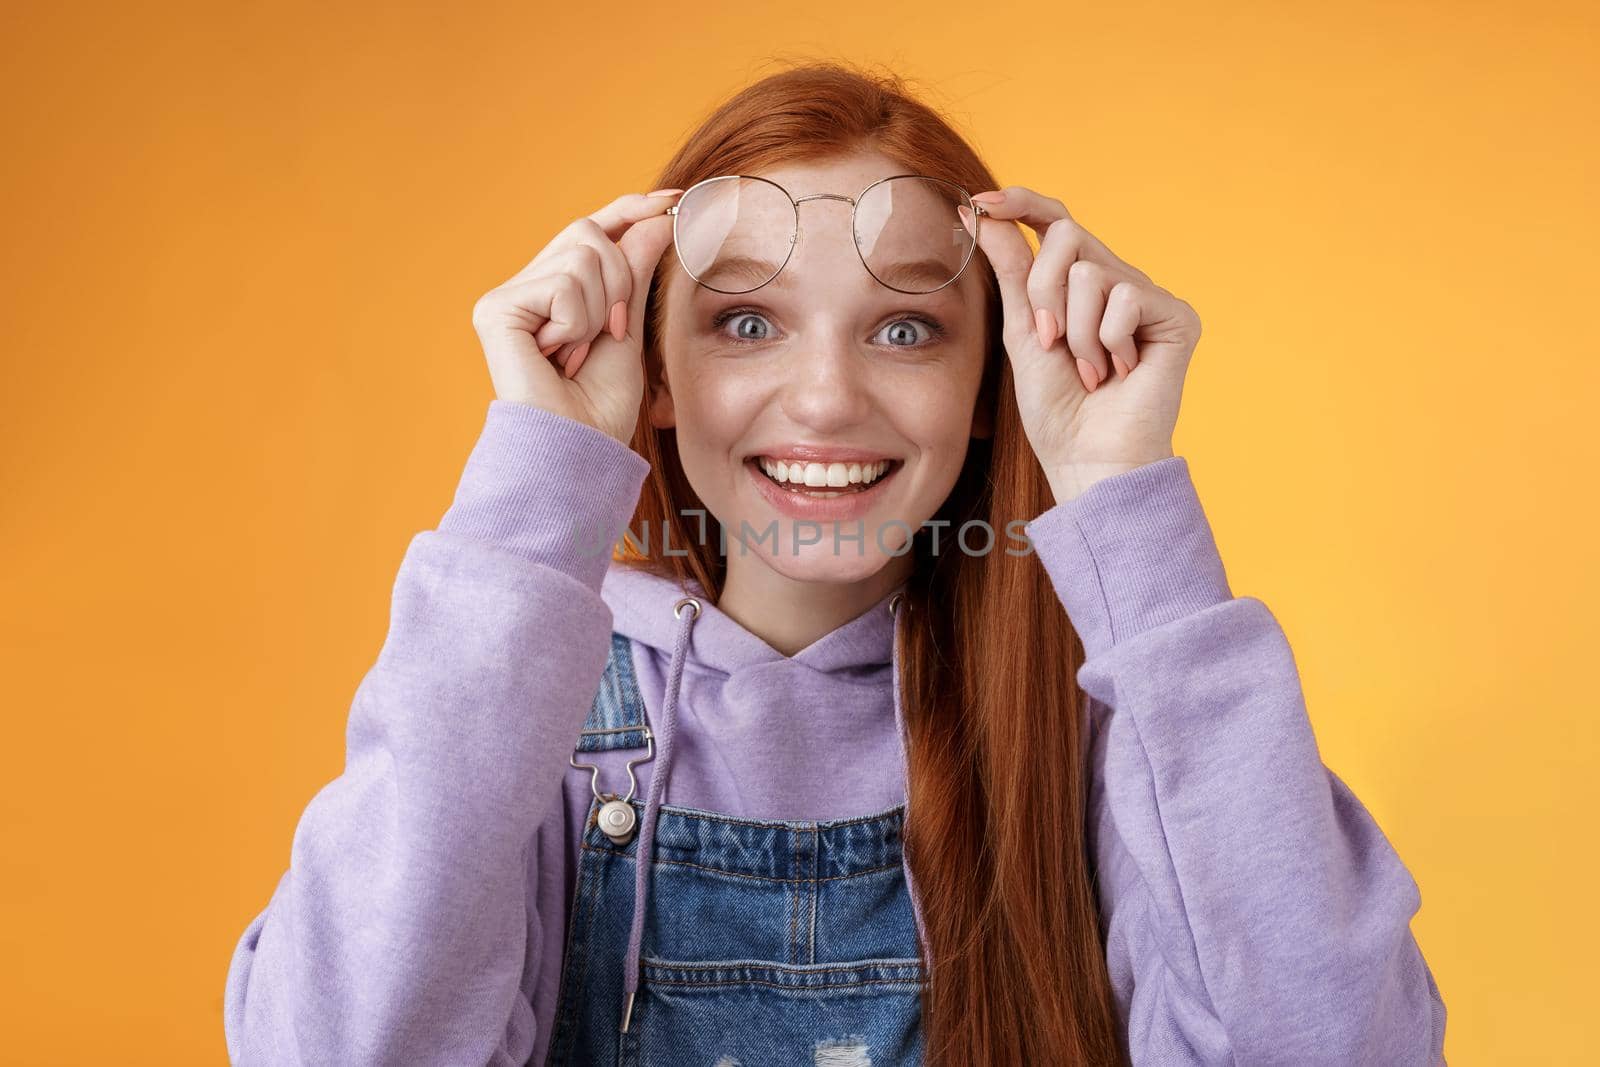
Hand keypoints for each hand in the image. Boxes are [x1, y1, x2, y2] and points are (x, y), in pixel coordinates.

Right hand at [469, 188, 682, 443]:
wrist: (579, 448)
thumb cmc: (600, 405)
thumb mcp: (629, 325)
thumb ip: (635, 270)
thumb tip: (657, 216)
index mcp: (555, 290)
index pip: (593, 230)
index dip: (630, 209)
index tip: (674, 198)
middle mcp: (525, 287)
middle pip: (589, 233)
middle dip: (620, 281)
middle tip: (611, 332)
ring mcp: (507, 297)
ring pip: (582, 255)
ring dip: (599, 310)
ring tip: (578, 352)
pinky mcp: (495, 309)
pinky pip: (564, 284)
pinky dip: (577, 322)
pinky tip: (558, 356)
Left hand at [958, 186, 1201, 501]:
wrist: (1088, 459)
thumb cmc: (1057, 408)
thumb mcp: (1023, 329)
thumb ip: (1011, 269)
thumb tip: (979, 215)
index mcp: (1080, 286)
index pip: (1055, 223)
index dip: (1021, 204)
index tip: (980, 205)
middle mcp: (1117, 282)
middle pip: (1067, 236)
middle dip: (1043, 292)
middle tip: (1049, 341)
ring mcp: (1147, 298)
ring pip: (1090, 272)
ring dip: (1076, 332)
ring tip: (1090, 370)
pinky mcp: (1176, 316)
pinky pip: (1123, 298)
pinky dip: (1107, 342)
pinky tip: (1120, 373)